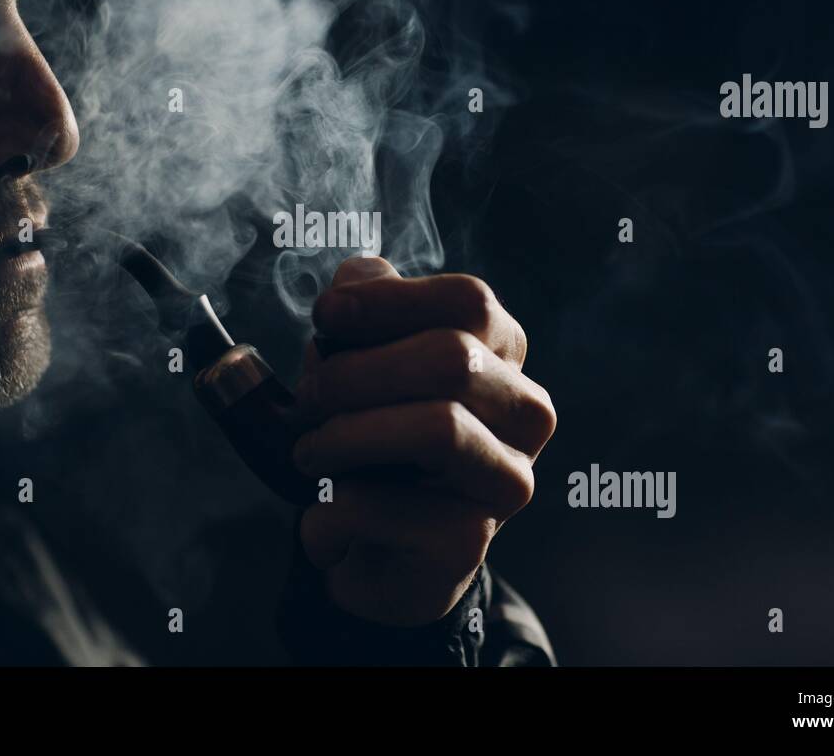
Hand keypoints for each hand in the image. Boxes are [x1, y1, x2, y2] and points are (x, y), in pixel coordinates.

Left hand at [291, 256, 556, 625]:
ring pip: (437, 428)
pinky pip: (385, 504)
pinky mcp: (469, 541)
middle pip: (453, 358)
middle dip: (357, 372)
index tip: (326, 314)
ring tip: (308, 451)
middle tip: (307, 397)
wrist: (376, 554)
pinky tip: (324, 514)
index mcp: (503, 356)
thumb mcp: (361, 365)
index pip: (469, 301)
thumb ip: (363, 314)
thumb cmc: (372, 443)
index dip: (391, 299)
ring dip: (346, 435)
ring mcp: (507, 480)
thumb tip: (355, 279)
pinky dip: (330, 508)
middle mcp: (525, 414)